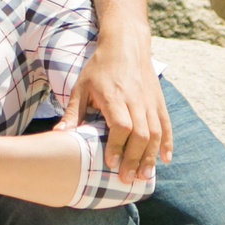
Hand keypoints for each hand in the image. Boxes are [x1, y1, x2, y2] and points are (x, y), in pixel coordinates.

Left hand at [64, 27, 171, 180]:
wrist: (125, 44)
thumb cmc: (99, 67)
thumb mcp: (81, 86)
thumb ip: (73, 112)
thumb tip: (58, 135)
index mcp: (114, 96)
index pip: (121, 125)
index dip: (117, 146)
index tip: (111, 163)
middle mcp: (135, 99)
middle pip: (141, 133)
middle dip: (135, 158)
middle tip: (126, 179)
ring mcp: (149, 101)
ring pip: (155, 132)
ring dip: (151, 156)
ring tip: (144, 176)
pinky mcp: (158, 101)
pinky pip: (166, 124)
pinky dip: (167, 143)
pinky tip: (165, 159)